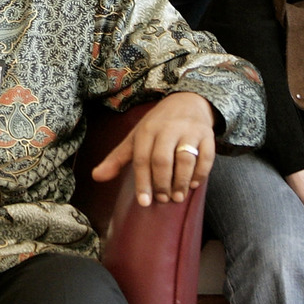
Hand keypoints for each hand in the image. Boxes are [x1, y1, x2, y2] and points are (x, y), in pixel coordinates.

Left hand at [91, 90, 216, 205]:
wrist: (188, 101)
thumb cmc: (158, 125)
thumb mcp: (136, 137)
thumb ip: (117, 158)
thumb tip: (96, 177)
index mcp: (147, 130)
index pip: (142, 159)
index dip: (143, 182)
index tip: (144, 202)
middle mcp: (168, 128)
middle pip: (163, 159)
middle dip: (162, 183)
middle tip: (163, 200)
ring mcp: (189, 131)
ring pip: (185, 158)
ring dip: (181, 181)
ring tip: (177, 197)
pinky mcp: (207, 135)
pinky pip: (206, 157)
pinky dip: (200, 173)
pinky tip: (193, 185)